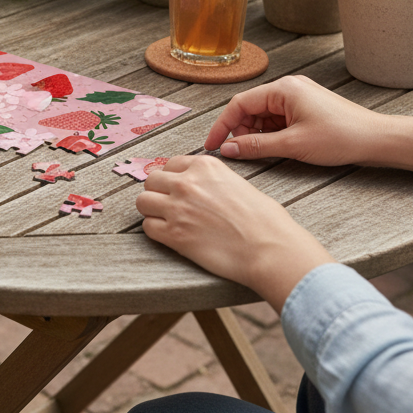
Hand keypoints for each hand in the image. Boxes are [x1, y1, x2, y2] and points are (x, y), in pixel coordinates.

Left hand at [136, 154, 333, 311]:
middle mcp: (187, 183)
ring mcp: (178, 208)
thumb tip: (202, 188)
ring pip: (143, 202)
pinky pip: (148, 227)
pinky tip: (171, 236)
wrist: (269, 248)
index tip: (177, 189)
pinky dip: (156, 232)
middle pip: (152, 181)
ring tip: (167, 221)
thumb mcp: (239, 184)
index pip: (171, 164)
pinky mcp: (174, 235)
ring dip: (152, 211)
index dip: (173, 179)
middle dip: (158, 193)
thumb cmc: (265, 220)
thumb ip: (213, 181)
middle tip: (170, 206)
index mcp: (205, 166)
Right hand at [204, 75, 383, 165]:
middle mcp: (288, 88)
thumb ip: (256, 146)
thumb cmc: (341, 137)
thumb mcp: (292, 145)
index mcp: (283, 89)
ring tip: (261, 152)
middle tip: (239, 153)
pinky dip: (271, 134)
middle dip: (241, 131)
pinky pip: (278, 120)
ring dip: (257, 134)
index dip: (222, 126)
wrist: (377, 140)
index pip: (239, 104)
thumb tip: (229, 149)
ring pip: (263, 116)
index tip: (213, 145)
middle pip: (250, 108)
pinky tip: (276, 148)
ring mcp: (298, 98)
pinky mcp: (306, 108)